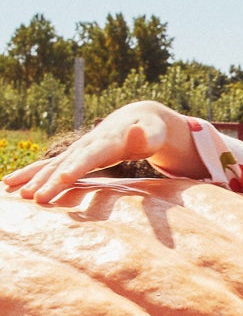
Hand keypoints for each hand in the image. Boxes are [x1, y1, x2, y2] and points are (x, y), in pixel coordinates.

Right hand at [1, 101, 205, 202]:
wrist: (140, 118)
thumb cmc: (152, 132)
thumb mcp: (154, 134)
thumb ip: (146, 137)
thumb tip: (138, 133)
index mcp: (106, 142)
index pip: (89, 157)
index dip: (75, 167)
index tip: (62, 178)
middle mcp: (87, 145)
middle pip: (64, 164)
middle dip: (48, 180)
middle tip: (34, 197)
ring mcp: (78, 149)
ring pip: (51, 164)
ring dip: (32, 177)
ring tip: (12, 190)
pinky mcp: (74, 156)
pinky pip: (49, 166)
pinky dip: (31, 174)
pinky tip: (12, 184)